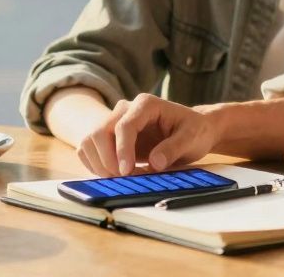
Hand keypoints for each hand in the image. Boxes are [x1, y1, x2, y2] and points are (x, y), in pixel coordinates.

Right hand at [76, 93, 218, 176]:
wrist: (193, 130)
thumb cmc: (194, 131)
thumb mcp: (193, 138)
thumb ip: (174, 148)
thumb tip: (154, 163)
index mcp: (145, 104)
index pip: (124, 125)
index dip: (122, 150)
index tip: (127, 172)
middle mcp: (125, 109)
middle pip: (100, 132)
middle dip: (107, 159)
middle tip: (124, 179)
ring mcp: (114, 121)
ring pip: (90, 141)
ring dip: (99, 164)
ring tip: (120, 179)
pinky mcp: (109, 137)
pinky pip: (89, 149)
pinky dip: (95, 165)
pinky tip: (113, 175)